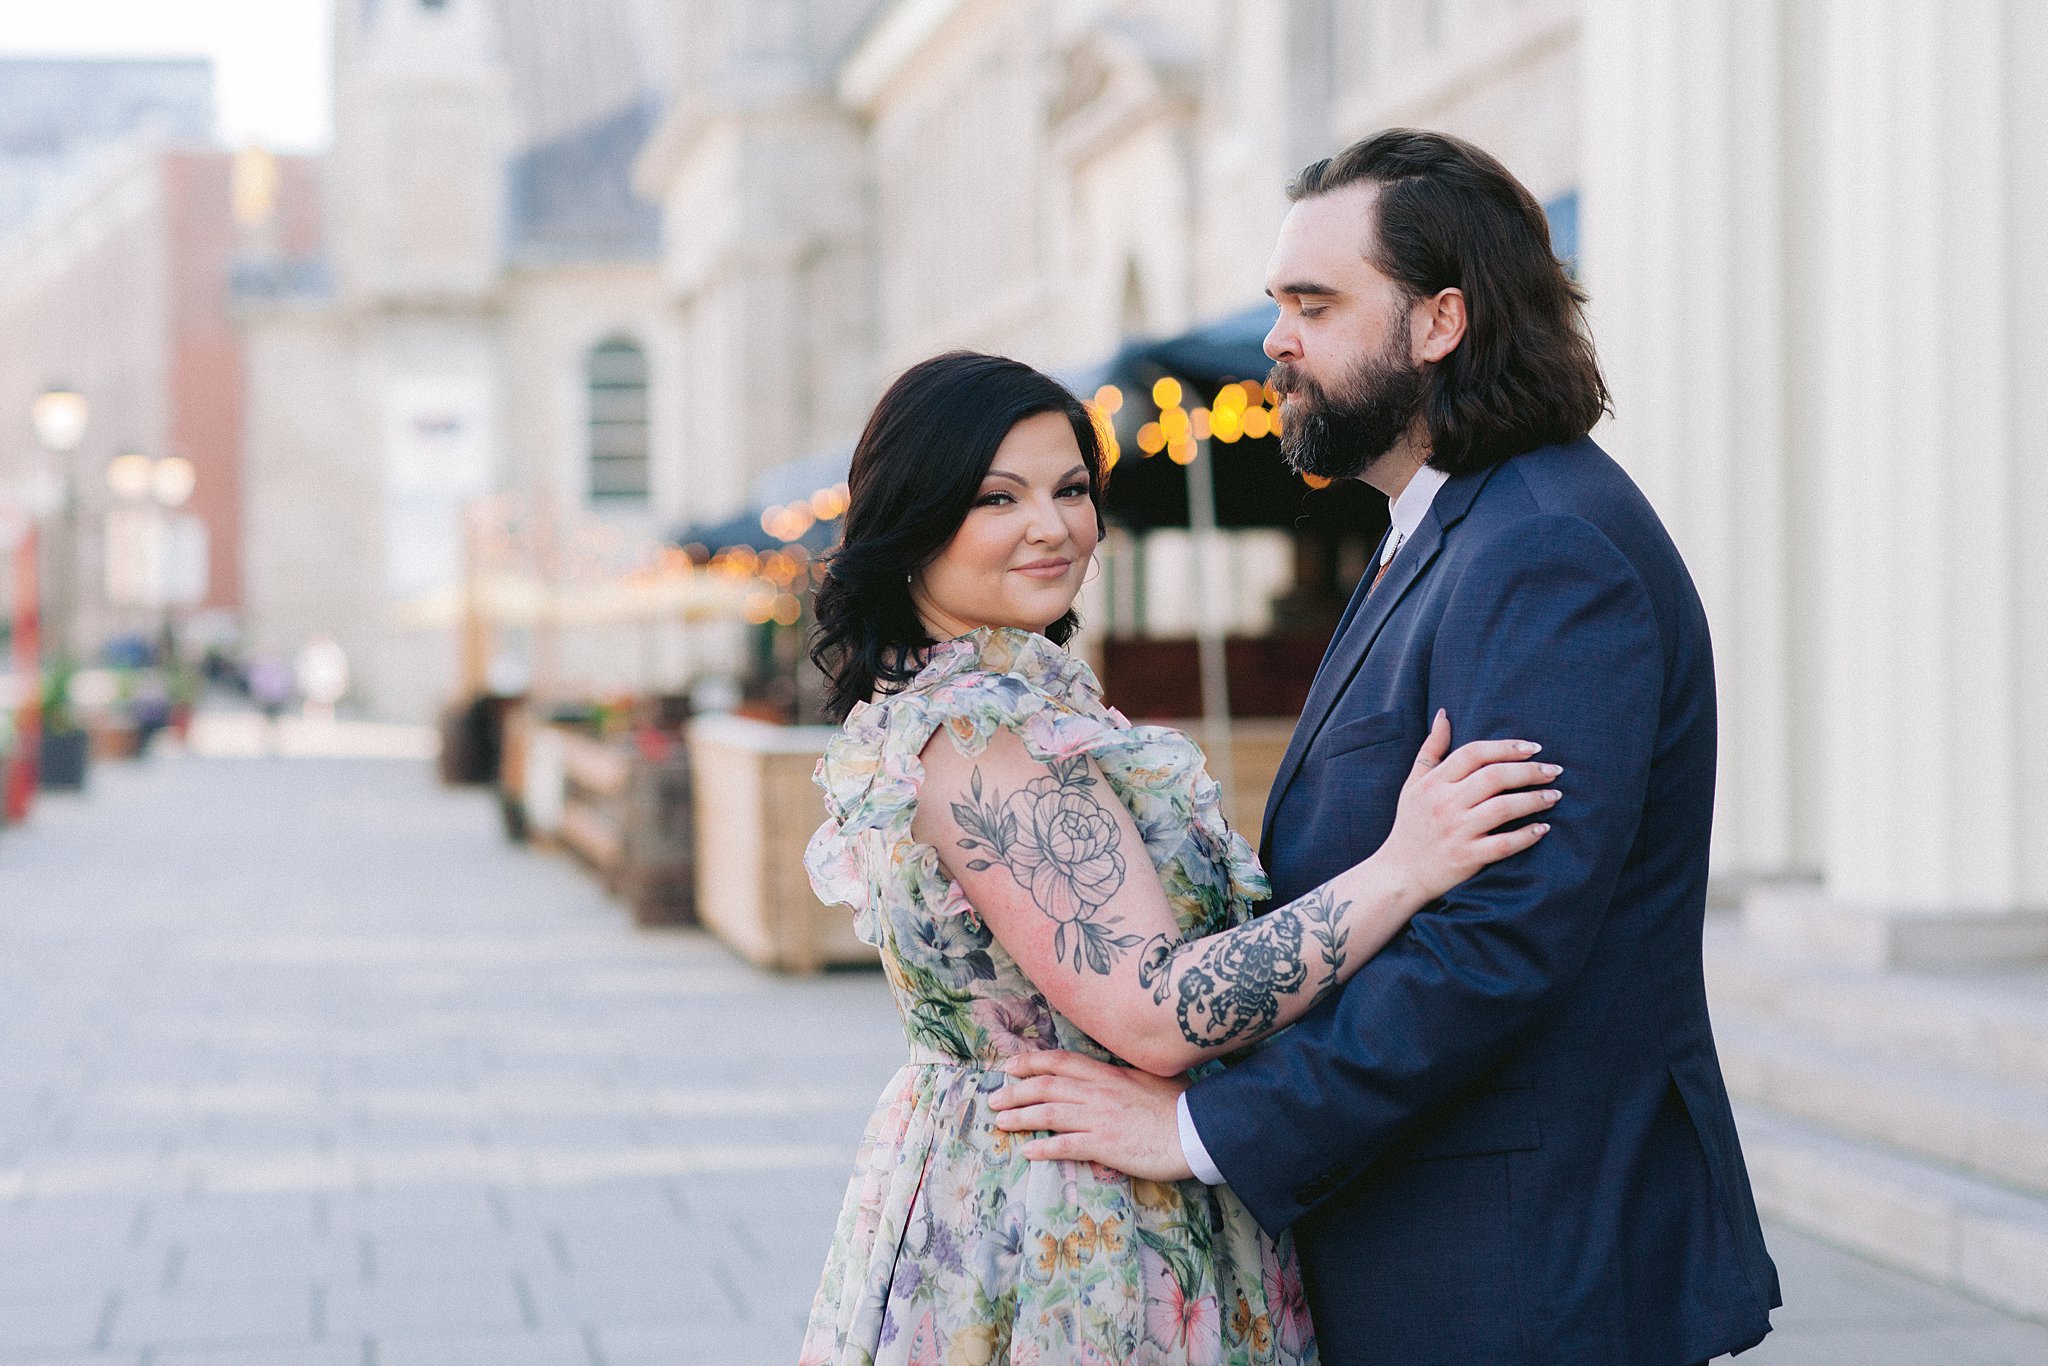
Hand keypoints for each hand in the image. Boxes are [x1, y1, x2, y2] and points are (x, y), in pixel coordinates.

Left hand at [990, 1051, 1194, 1181]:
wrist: (1196, 1130)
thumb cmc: (1182, 1104)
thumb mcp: (1152, 1076)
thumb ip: (1128, 1073)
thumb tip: (1120, 1071)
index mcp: (1107, 1073)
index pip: (1060, 1062)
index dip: (1031, 1062)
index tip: (1010, 1066)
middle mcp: (1097, 1092)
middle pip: (1045, 1086)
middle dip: (1015, 1091)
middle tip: (994, 1099)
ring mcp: (1099, 1118)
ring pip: (1048, 1114)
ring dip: (1019, 1117)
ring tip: (1000, 1122)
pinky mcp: (1104, 1145)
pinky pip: (1065, 1146)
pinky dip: (1043, 1149)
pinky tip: (1028, 1153)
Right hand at [1377, 711, 1558, 904]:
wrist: (1400, 873)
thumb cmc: (1410, 825)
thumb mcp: (1413, 784)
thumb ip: (1431, 749)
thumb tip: (1444, 715)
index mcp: (1433, 784)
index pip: (1473, 754)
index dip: (1506, 747)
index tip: (1533, 748)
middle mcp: (1445, 804)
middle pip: (1494, 777)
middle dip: (1529, 771)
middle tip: (1553, 770)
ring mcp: (1457, 831)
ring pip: (1503, 808)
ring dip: (1534, 800)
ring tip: (1555, 795)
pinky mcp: (1467, 857)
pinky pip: (1503, 844)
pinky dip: (1526, 836)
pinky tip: (1543, 828)